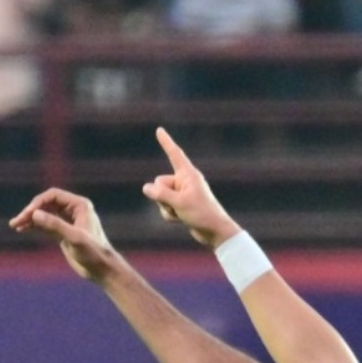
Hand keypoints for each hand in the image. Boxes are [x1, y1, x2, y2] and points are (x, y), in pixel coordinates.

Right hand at [9, 188, 115, 281]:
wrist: (102, 270)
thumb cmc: (94, 253)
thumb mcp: (74, 238)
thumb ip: (55, 225)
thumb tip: (34, 214)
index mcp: (80, 205)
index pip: (53, 196)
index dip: (38, 203)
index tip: (28, 214)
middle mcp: (73, 210)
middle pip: (46, 204)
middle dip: (31, 211)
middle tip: (17, 221)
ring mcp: (67, 221)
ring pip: (44, 214)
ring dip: (30, 218)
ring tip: (15, 225)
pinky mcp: (63, 232)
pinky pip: (45, 224)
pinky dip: (34, 226)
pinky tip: (22, 229)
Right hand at [141, 126, 240, 249]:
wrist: (215, 233)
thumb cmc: (202, 214)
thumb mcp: (179, 203)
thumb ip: (160, 194)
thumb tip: (146, 188)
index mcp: (188, 174)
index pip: (175, 154)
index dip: (166, 142)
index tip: (159, 130)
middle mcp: (184, 181)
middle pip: (159, 182)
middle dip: (163, 196)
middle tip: (180, 205)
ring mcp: (182, 193)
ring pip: (160, 196)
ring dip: (166, 208)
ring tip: (182, 214)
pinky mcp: (181, 205)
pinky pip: (165, 207)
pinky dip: (169, 215)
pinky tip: (181, 220)